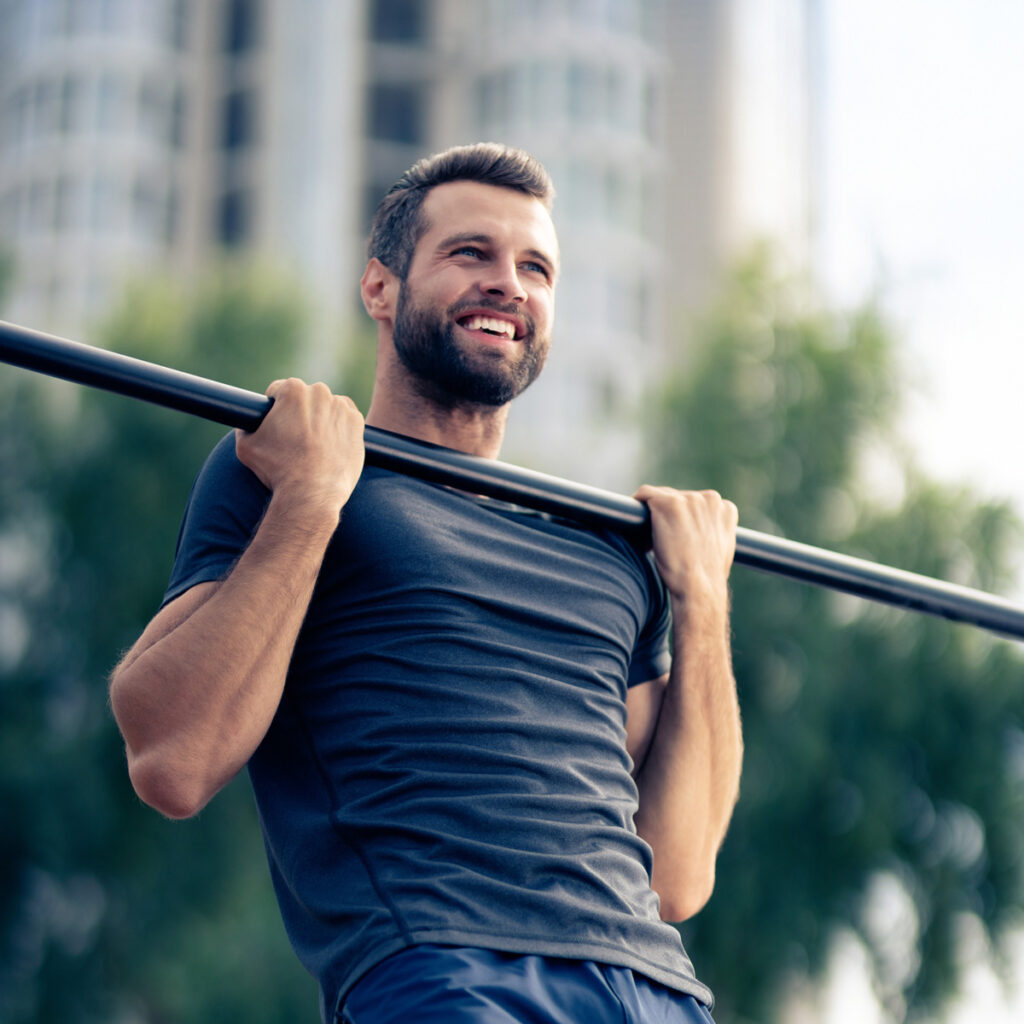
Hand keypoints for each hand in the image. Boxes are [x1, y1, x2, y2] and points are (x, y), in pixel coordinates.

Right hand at [235, 378, 364, 513]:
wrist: (311, 493)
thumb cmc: (277, 470)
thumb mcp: (246, 446)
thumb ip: (244, 427)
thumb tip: (246, 423)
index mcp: (292, 390)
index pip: (279, 391)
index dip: (275, 408)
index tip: (278, 424)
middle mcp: (319, 393)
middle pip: (305, 398)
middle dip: (299, 413)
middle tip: (295, 438)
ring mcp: (341, 407)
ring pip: (326, 407)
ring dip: (320, 419)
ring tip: (312, 445)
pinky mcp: (357, 423)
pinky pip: (345, 419)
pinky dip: (339, 428)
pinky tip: (329, 446)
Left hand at [633, 486, 737, 602]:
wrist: (699, 588)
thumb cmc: (706, 577)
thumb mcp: (720, 548)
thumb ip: (711, 531)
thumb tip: (694, 530)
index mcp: (724, 509)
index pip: (696, 503)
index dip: (682, 519)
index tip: (674, 535)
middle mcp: (710, 499)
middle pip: (678, 498)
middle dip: (667, 516)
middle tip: (659, 541)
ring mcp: (689, 500)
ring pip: (660, 497)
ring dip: (652, 515)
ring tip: (649, 541)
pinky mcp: (668, 504)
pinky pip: (645, 494)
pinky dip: (637, 504)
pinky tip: (632, 520)